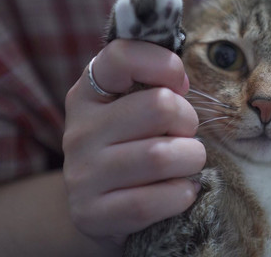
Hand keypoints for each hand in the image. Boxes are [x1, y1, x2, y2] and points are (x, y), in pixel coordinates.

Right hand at [63, 40, 205, 246]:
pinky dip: (181, 195)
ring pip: (160, 156)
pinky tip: (181, 190)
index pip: (122, 56)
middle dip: (188, 120)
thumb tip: (179, 81)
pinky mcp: (90, 214)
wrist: (102, 209)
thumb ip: (155, 86)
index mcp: (88, 94)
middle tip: (185, 133)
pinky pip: (151, 201)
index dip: (164, 64)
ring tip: (186, 162)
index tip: (179, 84)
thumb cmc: (134, 147)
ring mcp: (81, 174)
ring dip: (190, 159)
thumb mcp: (136, 109)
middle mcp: (79, 131)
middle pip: (159, 106)